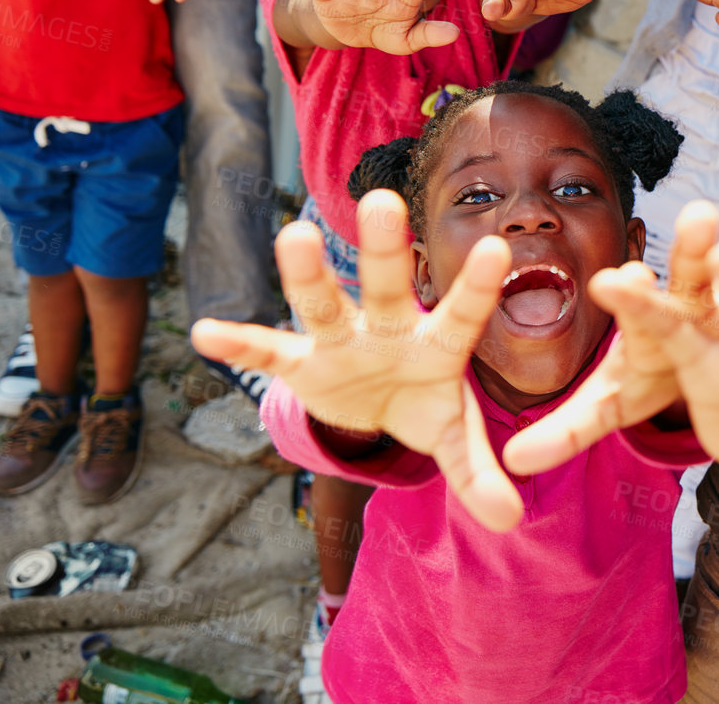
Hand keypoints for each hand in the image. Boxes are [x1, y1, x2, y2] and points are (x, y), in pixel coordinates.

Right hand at [190, 191, 523, 531]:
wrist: (378, 408)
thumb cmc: (425, 403)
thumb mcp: (453, 438)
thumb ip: (478, 473)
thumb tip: (512, 520)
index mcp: (437, 344)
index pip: (463, 313)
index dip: (479, 285)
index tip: (500, 247)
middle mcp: (389, 329)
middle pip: (386, 287)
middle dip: (385, 248)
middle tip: (383, 198)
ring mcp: (342, 342)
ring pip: (324, 305)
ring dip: (309, 275)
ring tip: (295, 234)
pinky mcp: (302, 362)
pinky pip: (269, 351)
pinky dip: (240, 343)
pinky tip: (206, 332)